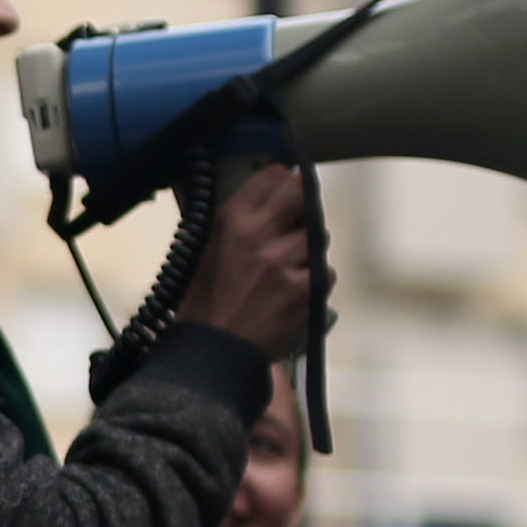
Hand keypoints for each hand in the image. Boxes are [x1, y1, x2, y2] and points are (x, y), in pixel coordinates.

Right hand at [182, 163, 319, 358]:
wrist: (212, 351)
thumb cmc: (202, 302)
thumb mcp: (203, 250)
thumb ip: (234, 223)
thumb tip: (264, 200)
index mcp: (231, 220)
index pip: (273, 176)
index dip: (284, 180)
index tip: (286, 190)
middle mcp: (259, 234)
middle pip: (302, 193)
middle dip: (305, 203)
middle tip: (299, 218)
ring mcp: (284, 261)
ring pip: (317, 236)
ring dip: (309, 249)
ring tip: (291, 266)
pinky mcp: (304, 289)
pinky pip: (324, 272)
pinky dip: (314, 281)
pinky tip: (295, 292)